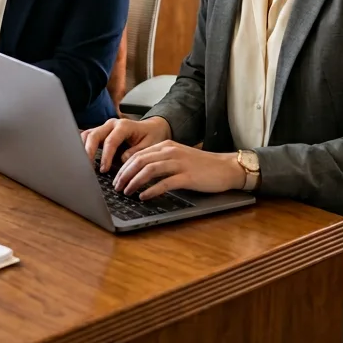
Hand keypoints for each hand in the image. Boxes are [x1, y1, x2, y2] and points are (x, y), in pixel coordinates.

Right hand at [81, 116, 172, 172]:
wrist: (152, 128)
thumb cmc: (151, 136)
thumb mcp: (149, 145)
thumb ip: (135, 152)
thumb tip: (121, 160)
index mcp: (124, 126)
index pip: (110, 141)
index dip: (106, 156)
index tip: (103, 169)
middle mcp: (112, 124)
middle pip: (94, 135)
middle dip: (88, 152)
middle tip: (87, 167)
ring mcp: (105, 127)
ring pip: (88, 134)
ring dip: (83, 149)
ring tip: (83, 164)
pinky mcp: (101, 132)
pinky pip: (88, 137)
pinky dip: (83, 147)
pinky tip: (83, 159)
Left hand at [113, 142, 244, 199]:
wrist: (225, 168)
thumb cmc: (201, 166)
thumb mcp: (178, 157)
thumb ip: (161, 161)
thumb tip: (139, 172)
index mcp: (166, 146)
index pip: (138, 154)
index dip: (124, 167)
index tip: (116, 178)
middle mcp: (170, 152)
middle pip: (140, 161)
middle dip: (124, 174)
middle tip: (117, 187)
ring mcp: (179, 163)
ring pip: (149, 170)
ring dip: (134, 182)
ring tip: (126, 192)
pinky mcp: (188, 176)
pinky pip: (165, 183)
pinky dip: (151, 190)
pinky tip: (144, 196)